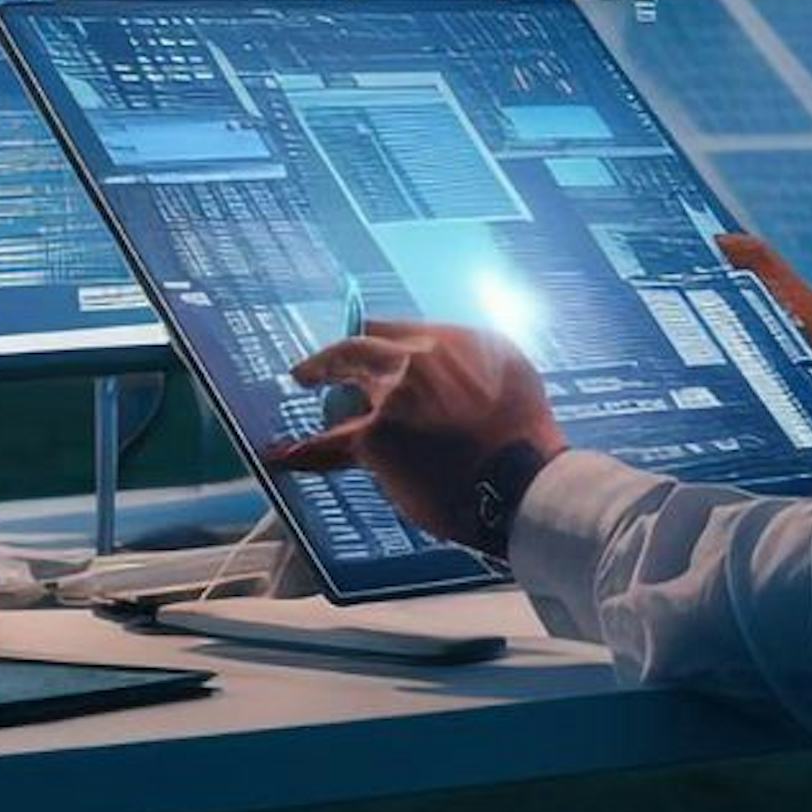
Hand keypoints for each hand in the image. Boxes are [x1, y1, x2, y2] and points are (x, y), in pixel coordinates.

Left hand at [265, 320, 565, 546]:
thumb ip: (473, 363)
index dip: (374, 339)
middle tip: (313, 364)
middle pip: (361, 344)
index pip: (397, 329)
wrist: (521, 482)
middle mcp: (419, 357)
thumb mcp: (512, 374)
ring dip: (320, 377)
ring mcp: (394, 394)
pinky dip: (305, 450)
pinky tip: (283, 454)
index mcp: (454, 340)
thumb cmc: (528, 438)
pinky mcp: (375, 437)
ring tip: (302, 381)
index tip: (361, 342)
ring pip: (344, 378)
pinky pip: (330, 444)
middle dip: (335, 353)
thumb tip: (448, 369)